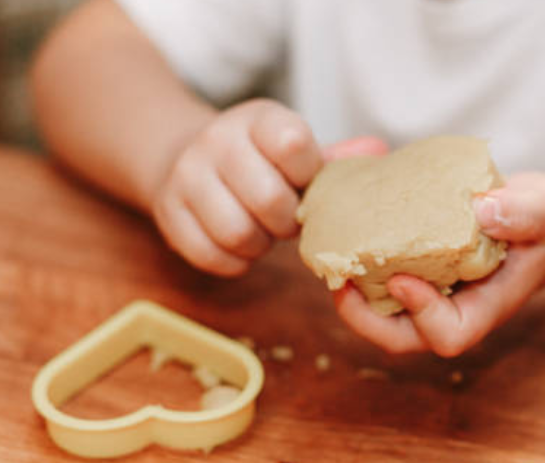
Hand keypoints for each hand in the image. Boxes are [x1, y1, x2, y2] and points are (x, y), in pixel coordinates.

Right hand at [151, 99, 321, 275]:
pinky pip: (211, 256)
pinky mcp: (168, 211)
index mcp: (259, 119)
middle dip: (287, 222)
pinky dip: (235, 262)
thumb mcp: (295, 150)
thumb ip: (335, 158)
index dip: (308, 177)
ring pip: (238, 233)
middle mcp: (217, 140)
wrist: (190, 158)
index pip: (293, 144)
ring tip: (262, 231)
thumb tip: (376, 149)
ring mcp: (186, 174)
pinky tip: (239, 246)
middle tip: (286, 219)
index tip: (303, 183)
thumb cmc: (261, 163)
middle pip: (269, 199)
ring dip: (260, 245)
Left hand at [335, 173, 544, 356]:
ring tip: (331, 260)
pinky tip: (343, 233)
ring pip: (383, 313)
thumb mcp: (544, 212)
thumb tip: (483, 210)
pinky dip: (359, 265)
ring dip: (353, 294)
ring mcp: (430, 293)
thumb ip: (523, 214)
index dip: (422, 316)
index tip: (401, 279)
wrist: (536, 220)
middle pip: (401, 336)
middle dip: (365, 319)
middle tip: (340, 283)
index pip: (448, 334)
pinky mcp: (416, 271)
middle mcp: (450, 308)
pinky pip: (380, 281)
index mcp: (483, 308)